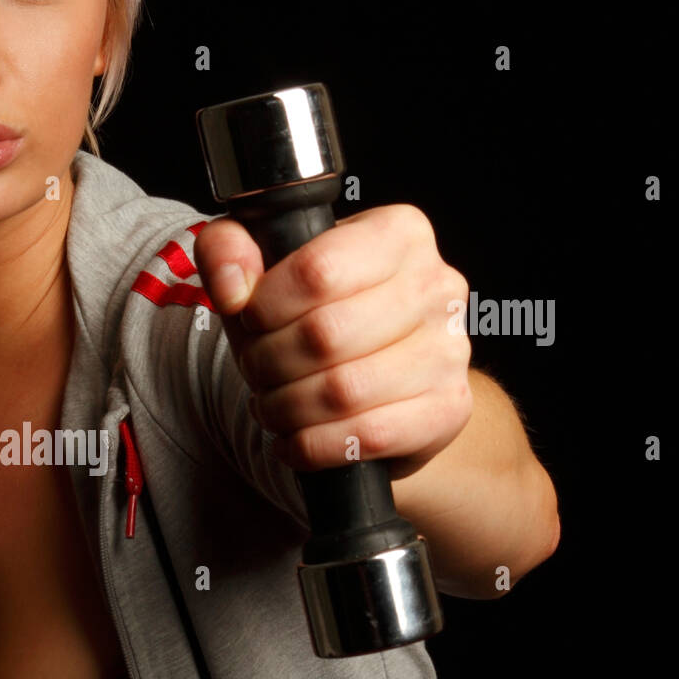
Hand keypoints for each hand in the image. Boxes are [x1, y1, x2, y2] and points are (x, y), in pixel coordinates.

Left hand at [193, 204, 472, 483]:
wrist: (382, 380)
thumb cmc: (318, 316)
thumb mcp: (264, 271)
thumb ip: (228, 250)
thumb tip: (233, 289)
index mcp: (397, 233)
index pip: (317, 270)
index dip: (265, 307)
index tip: (249, 321)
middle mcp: (436, 285)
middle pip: (325, 335)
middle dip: (268, 363)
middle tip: (256, 370)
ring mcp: (449, 350)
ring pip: (344, 391)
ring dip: (286, 408)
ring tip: (272, 404)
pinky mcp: (449, 408)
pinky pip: (369, 436)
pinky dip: (314, 445)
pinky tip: (295, 438)